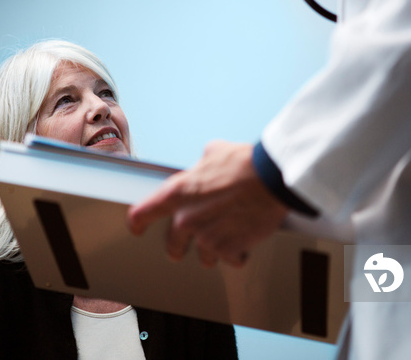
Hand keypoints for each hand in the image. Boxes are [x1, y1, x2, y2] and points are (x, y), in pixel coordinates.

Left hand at [127, 141, 287, 267]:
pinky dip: (237, 254)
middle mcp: (187, 219)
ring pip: (204, 257)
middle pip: (173, 246)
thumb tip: (205, 162)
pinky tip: (245, 244)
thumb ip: (202, 164)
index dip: (138, 223)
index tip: (137, 229)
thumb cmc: (244, 163)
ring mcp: (208, 238)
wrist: (272, 179)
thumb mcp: (214, 151)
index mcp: (178, 193)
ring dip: (213, 251)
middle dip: (179, 248)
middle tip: (185, 248)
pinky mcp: (229, 250)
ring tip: (226, 240)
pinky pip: (230, 260)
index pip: (143, 214)